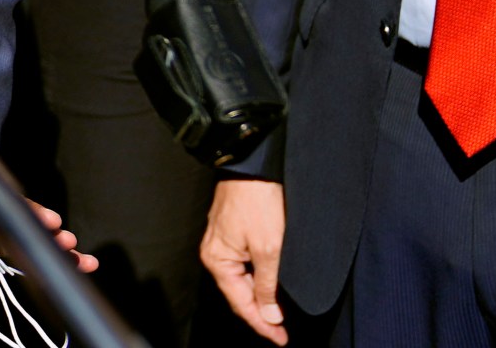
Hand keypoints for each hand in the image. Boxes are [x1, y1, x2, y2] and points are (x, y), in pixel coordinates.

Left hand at [0, 153, 97, 273]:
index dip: (12, 211)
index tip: (41, 222)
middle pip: (11, 212)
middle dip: (40, 229)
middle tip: (67, 242)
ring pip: (19, 223)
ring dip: (48, 241)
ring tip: (79, 255)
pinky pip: (14, 230)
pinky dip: (38, 244)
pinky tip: (66, 256)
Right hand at [202, 179, 289, 343]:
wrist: (253, 165)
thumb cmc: (258, 203)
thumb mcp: (269, 249)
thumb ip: (267, 285)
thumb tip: (269, 314)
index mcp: (217, 261)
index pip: (241, 303)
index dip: (262, 324)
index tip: (280, 338)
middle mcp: (214, 253)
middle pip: (238, 294)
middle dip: (260, 314)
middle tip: (281, 332)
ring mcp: (220, 242)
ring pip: (241, 280)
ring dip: (259, 297)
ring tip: (278, 315)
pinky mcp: (230, 232)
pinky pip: (242, 265)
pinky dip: (256, 279)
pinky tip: (269, 286)